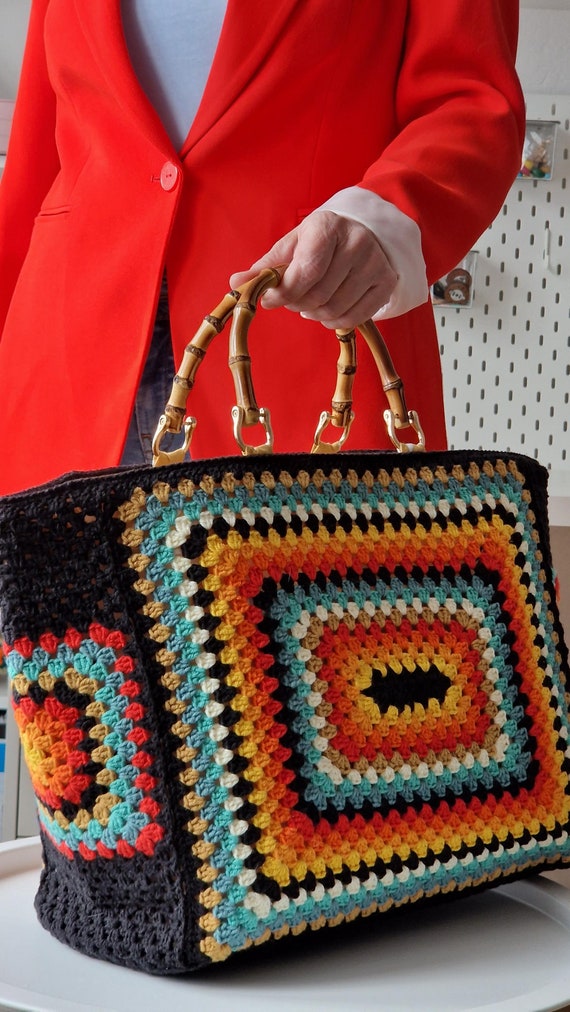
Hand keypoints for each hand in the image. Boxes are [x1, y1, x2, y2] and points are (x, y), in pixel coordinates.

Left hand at [229, 210, 397, 329]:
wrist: (363, 236)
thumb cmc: (320, 244)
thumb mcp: (291, 247)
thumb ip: (264, 268)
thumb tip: (235, 284)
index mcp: (327, 226)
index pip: (304, 272)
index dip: (283, 293)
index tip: (270, 299)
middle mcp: (357, 241)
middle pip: (317, 295)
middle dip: (297, 304)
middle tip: (293, 299)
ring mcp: (375, 263)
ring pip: (334, 310)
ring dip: (313, 314)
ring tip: (310, 303)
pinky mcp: (386, 283)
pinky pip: (353, 318)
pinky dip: (334, 322)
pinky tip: (327, 312)